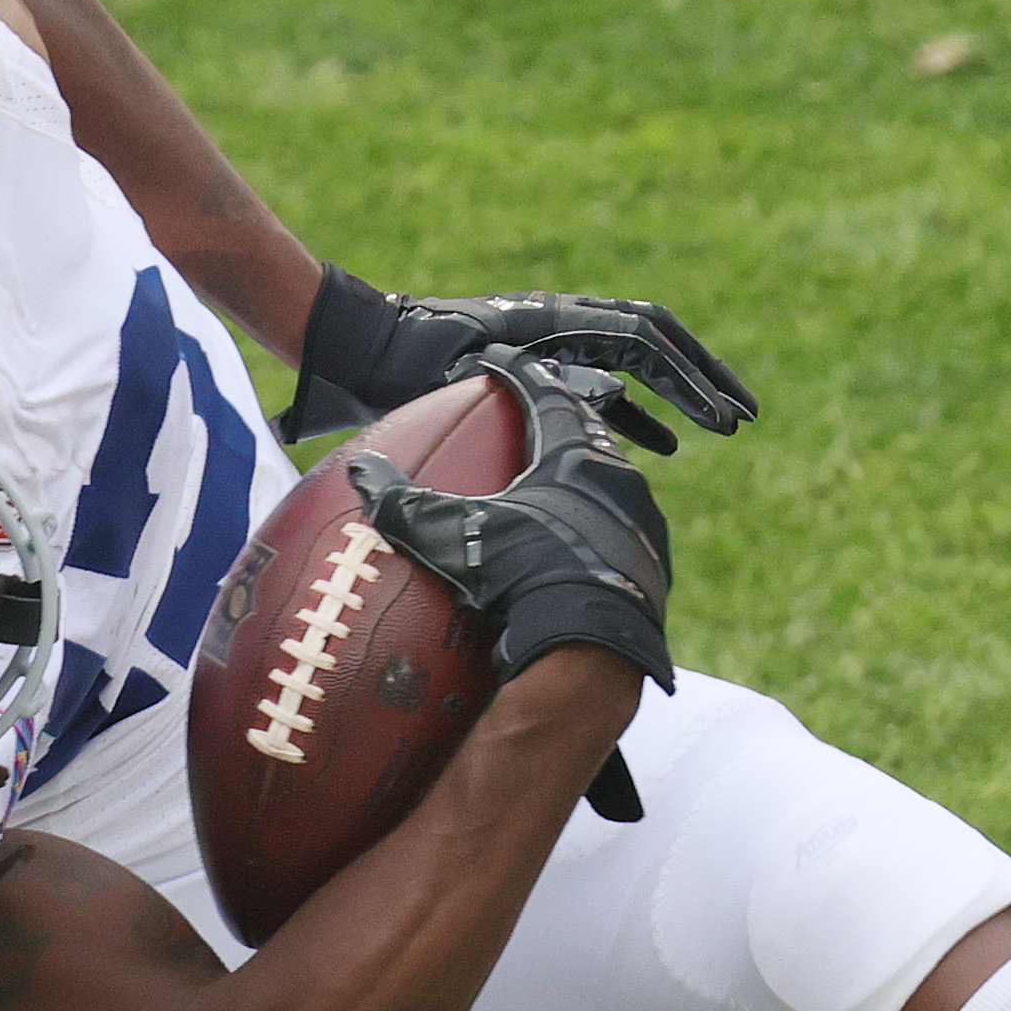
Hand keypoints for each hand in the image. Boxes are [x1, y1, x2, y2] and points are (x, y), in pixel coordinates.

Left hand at [287, 266, 753, 453]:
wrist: (366, 348)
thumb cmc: (408, 363)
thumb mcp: (468, 374)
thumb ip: (531, 382)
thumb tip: (607, 394)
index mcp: (556, 320)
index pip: (643, 341)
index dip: (689, 375)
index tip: (722, 412)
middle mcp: (565, 325)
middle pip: (657, 344)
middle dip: (704, 378)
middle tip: (746, 415)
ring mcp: (557, 345)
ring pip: (639, 366)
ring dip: (681, 394)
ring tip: (725, 427)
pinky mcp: (543, 370)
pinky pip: (606, 388)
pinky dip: (638, 413)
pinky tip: (665, 446)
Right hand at [344, 346, 675, 689]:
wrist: (591, 648)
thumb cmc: (520, 577)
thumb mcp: (450, 538)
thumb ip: (404, 503)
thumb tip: (361, 471)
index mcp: (574, 458)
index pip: (545, 396)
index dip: (520, 375)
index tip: (500, 362)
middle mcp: (618, 480)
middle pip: (587, 432)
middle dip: (561, 417)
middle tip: (537, 410)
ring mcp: (642, 526)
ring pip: (612, 482)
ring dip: (585, 475)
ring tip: (559, 478)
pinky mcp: (650, 569)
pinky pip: (622, 531)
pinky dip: (598, 525)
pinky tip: (579, 543)